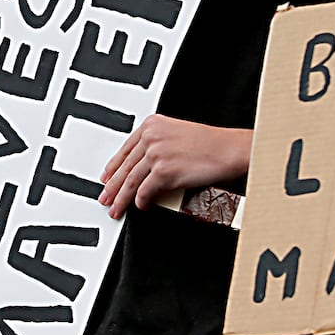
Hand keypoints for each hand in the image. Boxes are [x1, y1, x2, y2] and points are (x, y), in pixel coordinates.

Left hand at [98, 116, 249, 218]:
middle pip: (125, 167)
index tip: (106, 177)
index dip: (113, 166)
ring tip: (117, 208)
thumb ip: (157, 144)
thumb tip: (143, 166)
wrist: (228, 149)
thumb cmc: (210, 143)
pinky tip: (140, 206)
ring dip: (122, 198)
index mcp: (152, 125)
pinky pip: (145, 191)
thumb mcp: (176, 133)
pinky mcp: (163, 171)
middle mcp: (151, 137)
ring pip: (130, 181)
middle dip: (112, 186)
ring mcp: (156, 154)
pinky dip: (141, 201)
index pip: (125, 149)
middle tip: (105, 198)